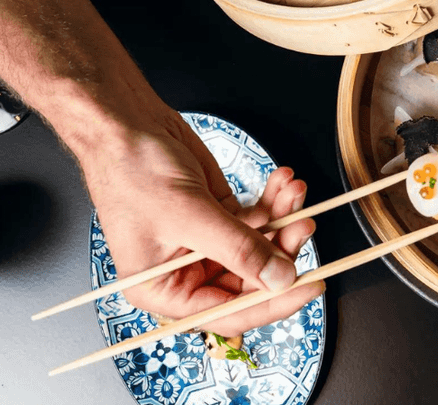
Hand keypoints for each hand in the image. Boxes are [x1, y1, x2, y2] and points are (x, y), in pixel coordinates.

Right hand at [83, 107, 321, 336]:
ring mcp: (207, 244)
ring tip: (294, 192)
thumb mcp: (188, 215)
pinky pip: (257, 218)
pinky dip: (274, 201)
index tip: (310, 285)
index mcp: (163, 290)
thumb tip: (280, 279)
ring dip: (283, 219)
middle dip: (282, 249)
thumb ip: (238, 249)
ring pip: (260, 246)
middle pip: (252, 279)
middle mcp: (186, 273)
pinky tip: (283, 182)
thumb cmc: (132, 171)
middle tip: (304, 224)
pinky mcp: (220, 217)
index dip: (273, 303)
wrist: (126, 125)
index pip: (228, 313)